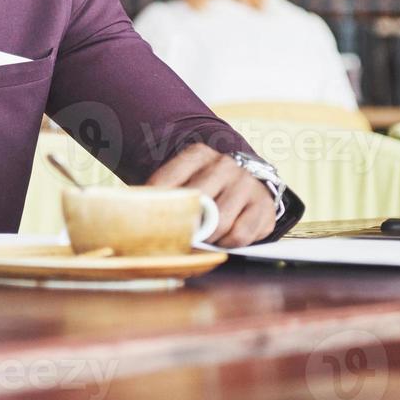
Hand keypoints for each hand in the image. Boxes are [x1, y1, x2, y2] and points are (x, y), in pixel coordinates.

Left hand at [146, 144, 275, 246]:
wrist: (247, 184)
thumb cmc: (207, 188)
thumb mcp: (185, 181)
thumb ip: (165, 195)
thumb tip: (136, 212)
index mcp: (198, 154)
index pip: (166, 182)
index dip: (155, 207)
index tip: (147, 225)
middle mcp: (224, 164)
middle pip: (195, 204)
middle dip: (185, 227)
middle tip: (177, 240)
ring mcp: (246, 183)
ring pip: (219, 224)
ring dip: (207, 239)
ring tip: (202, 241)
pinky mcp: (263, 206)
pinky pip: (239, 235)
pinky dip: (228, 244)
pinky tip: (223, 240)